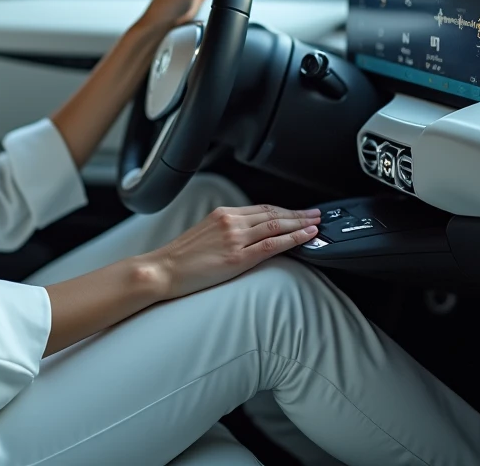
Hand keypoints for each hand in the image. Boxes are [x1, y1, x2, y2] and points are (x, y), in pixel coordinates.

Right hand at [145, 204, 320, 300]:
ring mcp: (235, 239)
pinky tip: (305, 237)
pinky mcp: (237, 257)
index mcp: (222, 214)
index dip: (284, 209)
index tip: (299, 211)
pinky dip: (292, 238)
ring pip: (277, 225)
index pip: (261, 208)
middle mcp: (231, 221)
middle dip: (298, 213)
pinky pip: (272, 245)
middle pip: (273, 213)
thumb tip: (246, 235)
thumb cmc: (179, 259)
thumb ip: (226, 231)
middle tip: (317, 214)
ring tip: (317, 224)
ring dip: (301, 223)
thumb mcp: (204, 235)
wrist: (162, 270)